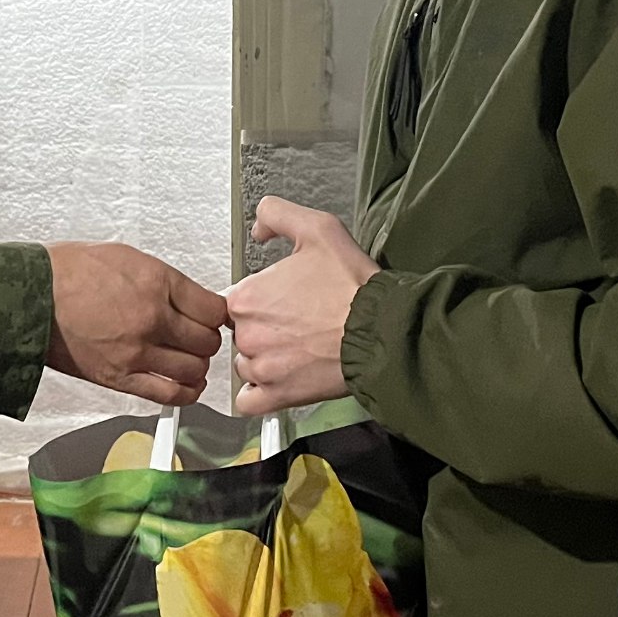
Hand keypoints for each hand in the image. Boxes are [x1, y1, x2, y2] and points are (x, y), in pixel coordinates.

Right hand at [45, 242, 226, 404]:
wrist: (32, 296)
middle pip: (207, 341)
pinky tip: (186, 385)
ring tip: (187, 357)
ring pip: (193, 369)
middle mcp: (152, 318)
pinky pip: (169, 394)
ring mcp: (137, 351)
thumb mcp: (128, 257)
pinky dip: (186, 392)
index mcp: (156, 283)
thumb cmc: (70, 272)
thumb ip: (165, 281)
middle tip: (198, 336)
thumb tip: (192, 298)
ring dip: (196, 365)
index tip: (214, 317)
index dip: (217, 315)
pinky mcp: (120, 377)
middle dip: (206, 339)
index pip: (213, 309)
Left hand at [226, 197, 378, 415]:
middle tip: (295, 323)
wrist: (382, 330)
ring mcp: (261, 368)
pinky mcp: (276, 395)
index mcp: (247, 296)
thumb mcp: (318, 228)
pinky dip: (258, 393)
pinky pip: (248, 401)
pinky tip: (277, 379)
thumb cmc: (352, 286)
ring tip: (297, 349)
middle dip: (263, 328)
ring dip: (263, 359)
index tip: (281, 300)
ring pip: (245, 364)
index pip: (236, 300)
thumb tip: (259, 228)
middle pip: (239, 332)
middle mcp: (247, 334)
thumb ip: (277, 215)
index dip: (259, 298)